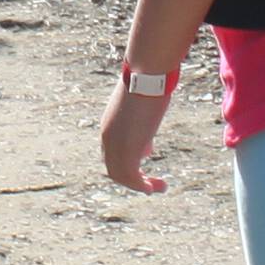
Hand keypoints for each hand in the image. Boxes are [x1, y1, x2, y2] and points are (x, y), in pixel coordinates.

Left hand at [98, 75, 169, 193]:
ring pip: (121, 176)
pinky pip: (131, 178)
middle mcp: (107, 137)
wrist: (146, 76)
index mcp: (109, 125)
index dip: (129, 158)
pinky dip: (142, 186)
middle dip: (132, 176)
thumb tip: (148, 136)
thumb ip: (143, 120)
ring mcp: (115, 146)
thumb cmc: (148, 83)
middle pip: (114, 166)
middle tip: (149, 183)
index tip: (148, 154)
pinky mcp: (127, 152)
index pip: (114, 150)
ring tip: (157, 187)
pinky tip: (155, 188)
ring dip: (139, 185)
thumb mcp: (143, 104)